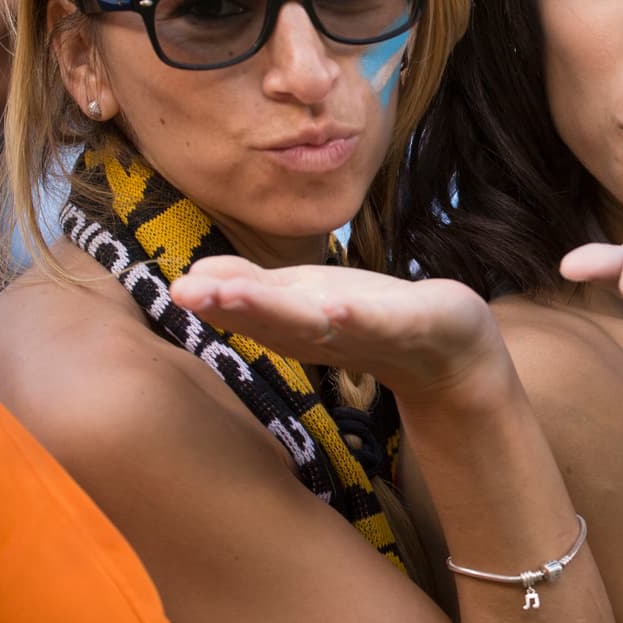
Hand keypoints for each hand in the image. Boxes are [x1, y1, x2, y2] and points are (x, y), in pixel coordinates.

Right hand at [170, 257, 503, 402]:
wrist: (449, 345)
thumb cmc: (371, 316)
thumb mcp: (306, 299)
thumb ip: (253, 290)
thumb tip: (189, 277)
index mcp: (296, 323)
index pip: (249, 309)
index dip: (213, 300)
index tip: (174, 288)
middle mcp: (323, 333)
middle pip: (273, 319)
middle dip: (232, 306)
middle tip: (184, 293)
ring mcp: (367, 332)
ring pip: (316, 322)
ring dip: (277, 310)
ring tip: (237, 295)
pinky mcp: (411, 326)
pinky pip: (381, 323)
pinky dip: (358, 318)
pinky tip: (336, 307)